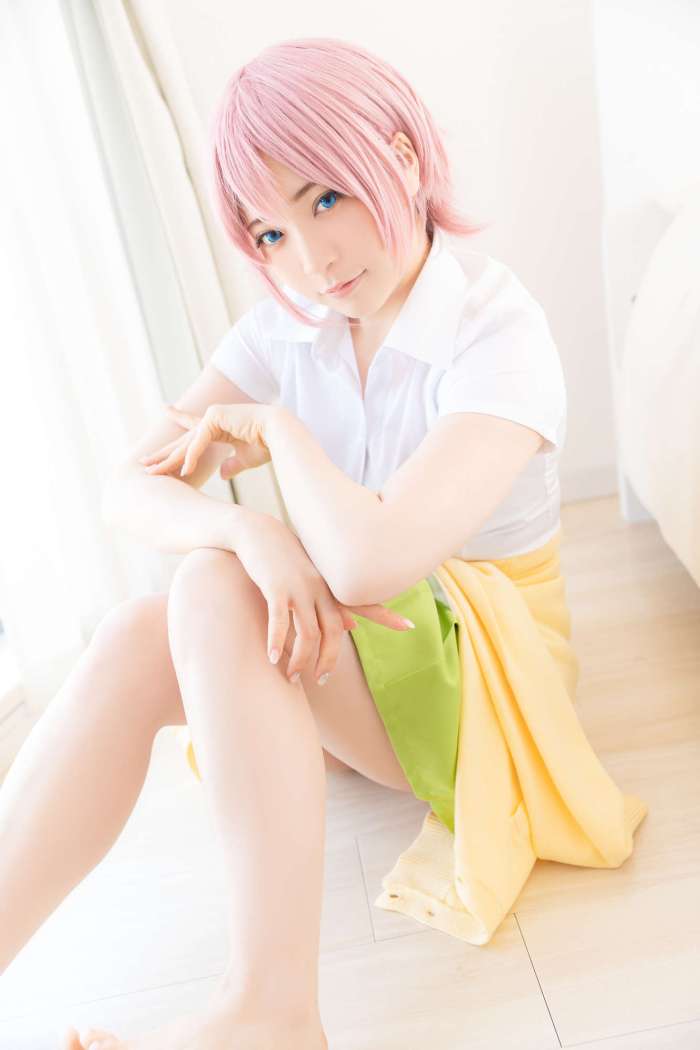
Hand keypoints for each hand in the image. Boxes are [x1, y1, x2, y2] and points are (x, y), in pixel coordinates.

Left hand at [139, 403, 272, 479]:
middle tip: (143, 462)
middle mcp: (213, 418)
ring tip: (151, 472)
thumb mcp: (245, 459)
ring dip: (168, 460)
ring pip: (186, 443)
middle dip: (164, 454)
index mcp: (219, 425)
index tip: (166, 408)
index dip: (178, 418)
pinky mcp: (214, 417)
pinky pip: (198, 443)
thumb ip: (231, 465)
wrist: (280, 436)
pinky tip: (184, 473)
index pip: (193, 426)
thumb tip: (222, 474)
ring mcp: (212, 415)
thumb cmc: (267, 445)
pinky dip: (191, 458)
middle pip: (183, 440)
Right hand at [233, 509, 413, 685]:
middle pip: (334, 632)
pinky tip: (273, 658)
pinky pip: (280, 621)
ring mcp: (299, 588)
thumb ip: (332, 604)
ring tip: (292, 677)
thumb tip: (352, 627)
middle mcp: (320, 588)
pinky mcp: (276, 588)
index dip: (386, 616)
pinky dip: (277, 642)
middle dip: (329, 660)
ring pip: (308, 633)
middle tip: (321, 680)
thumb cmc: (285, 558)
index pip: (365, 603)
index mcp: (331, 587)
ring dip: (301, 659)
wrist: (257, 532)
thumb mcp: (312, 579)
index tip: (410, 626)